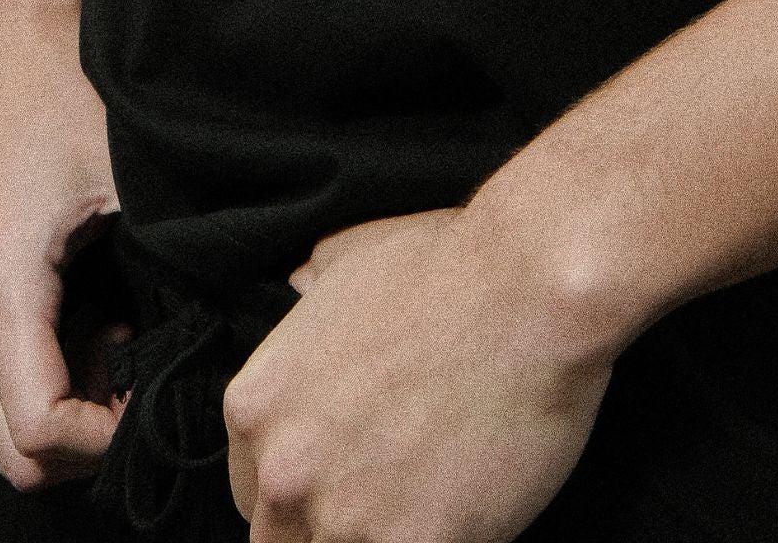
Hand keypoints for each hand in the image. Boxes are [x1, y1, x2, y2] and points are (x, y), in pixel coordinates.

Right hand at [0, 0, 124, 489]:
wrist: (12, 25)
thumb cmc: (69, 87)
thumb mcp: (129, 182)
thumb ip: (166, 273)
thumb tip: (219, 347)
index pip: (43, 432)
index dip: (111, 438)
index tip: (159, 391)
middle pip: (14, 450)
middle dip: (87, 438)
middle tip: (144, 378)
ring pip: (0, 421)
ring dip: (66, 409)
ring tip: (125, 341)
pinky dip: (46, 376)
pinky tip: (97, 321)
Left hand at [222, 208, 611, 542]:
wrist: (527, 292)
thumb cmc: (443, 267)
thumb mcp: (344, 262)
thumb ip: (309, 291)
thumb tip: (301, 283)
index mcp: (258, 406)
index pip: (251, 490)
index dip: (298, 489)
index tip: (336, 482)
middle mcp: (286, 468)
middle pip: (283, 541)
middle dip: (325, 528)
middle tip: (380, 500)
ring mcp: (348, 516)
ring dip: (373, 540)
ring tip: (417, 505)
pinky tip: (454, 519)